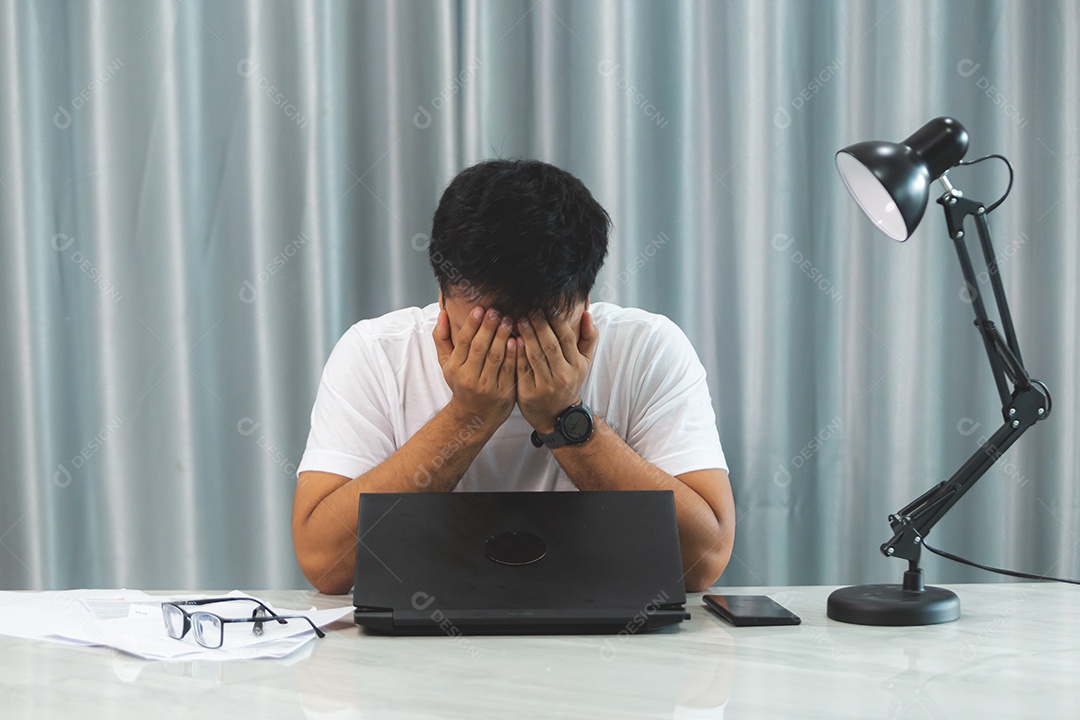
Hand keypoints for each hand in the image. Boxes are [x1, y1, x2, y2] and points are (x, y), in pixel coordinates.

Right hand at [433, 305, 517, 428]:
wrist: (474, 416)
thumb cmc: (461, 383)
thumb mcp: (446, 364)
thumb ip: (442, 338)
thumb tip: (443, 313)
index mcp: (455, 367)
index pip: (463, 341)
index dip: (471, 324)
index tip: (480, 308)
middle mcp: (469, 377)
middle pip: (479, 347)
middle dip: (488, 327)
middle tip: (496, 310)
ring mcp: (487, 386)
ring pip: (495, 357)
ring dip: (502, 337)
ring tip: (508, 320)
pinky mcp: (503, 392)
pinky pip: (509, 369)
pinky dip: (513, 354)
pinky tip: (517, 340)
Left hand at [515, 310, 597, 432]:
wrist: (556, 415)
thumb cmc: (568, 381)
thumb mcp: (583, 362)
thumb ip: (588, 337)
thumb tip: (586, 313)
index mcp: (576, 365)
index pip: (567, 338)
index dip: (557, 321)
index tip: (548, 306)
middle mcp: (562, 375)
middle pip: (550, 345)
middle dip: (540, 325)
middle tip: (530, 309)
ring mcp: (545, 385)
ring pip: (535, 355)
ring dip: (527, 335)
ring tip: (520, 319)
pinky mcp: (528, 392)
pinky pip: (521, 368)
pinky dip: (517, 353)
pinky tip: (512, 339)